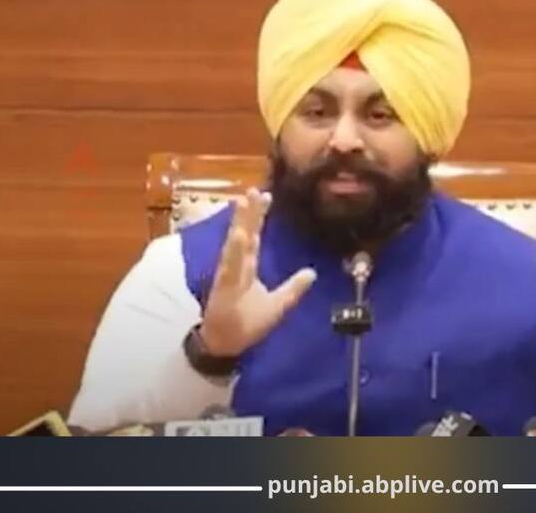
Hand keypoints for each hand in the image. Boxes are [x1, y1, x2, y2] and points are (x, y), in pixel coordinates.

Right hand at [198, 187, 316, 356]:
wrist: (226, 346)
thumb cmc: (247, 323)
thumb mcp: (278, 305)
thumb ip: (293, 288)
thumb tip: (312, 272)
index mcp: (247, 267)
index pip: (254, 237)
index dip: (259, 216)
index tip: (266, 195)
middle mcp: (236, 267)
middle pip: (244, 234)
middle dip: (249, 212)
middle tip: (255, 189)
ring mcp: (228, 276)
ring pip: (234, 245)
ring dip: (240, 224)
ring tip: (244, 203)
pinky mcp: (223, 288)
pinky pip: (229, 267)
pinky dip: (234, 251)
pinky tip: (239, 235)